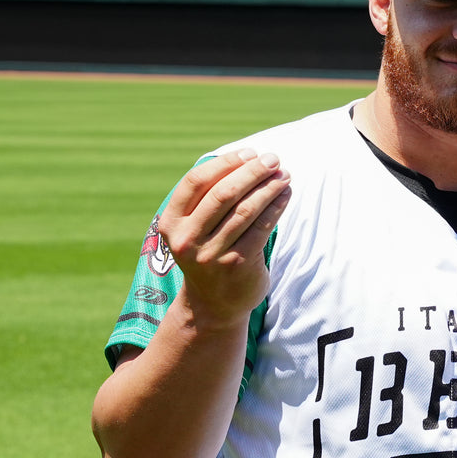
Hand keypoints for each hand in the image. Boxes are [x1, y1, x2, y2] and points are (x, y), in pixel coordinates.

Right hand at [158, 149, 291, 325]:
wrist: (212, 303)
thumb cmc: (208, 251)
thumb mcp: (196, 226)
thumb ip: (209, 197)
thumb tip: (248, 158)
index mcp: (171, 222)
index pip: (196, 181)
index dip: (225, 163)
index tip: (250, 153)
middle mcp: (187, 239)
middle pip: (223, 194)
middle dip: (252, 172)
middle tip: (273, 159)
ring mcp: (211, 254)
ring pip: (245, 210)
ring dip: (268, 188)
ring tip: (285, 175)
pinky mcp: (237, 265)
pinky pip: (261, 228)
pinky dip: (276, 207)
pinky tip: (285, 194)